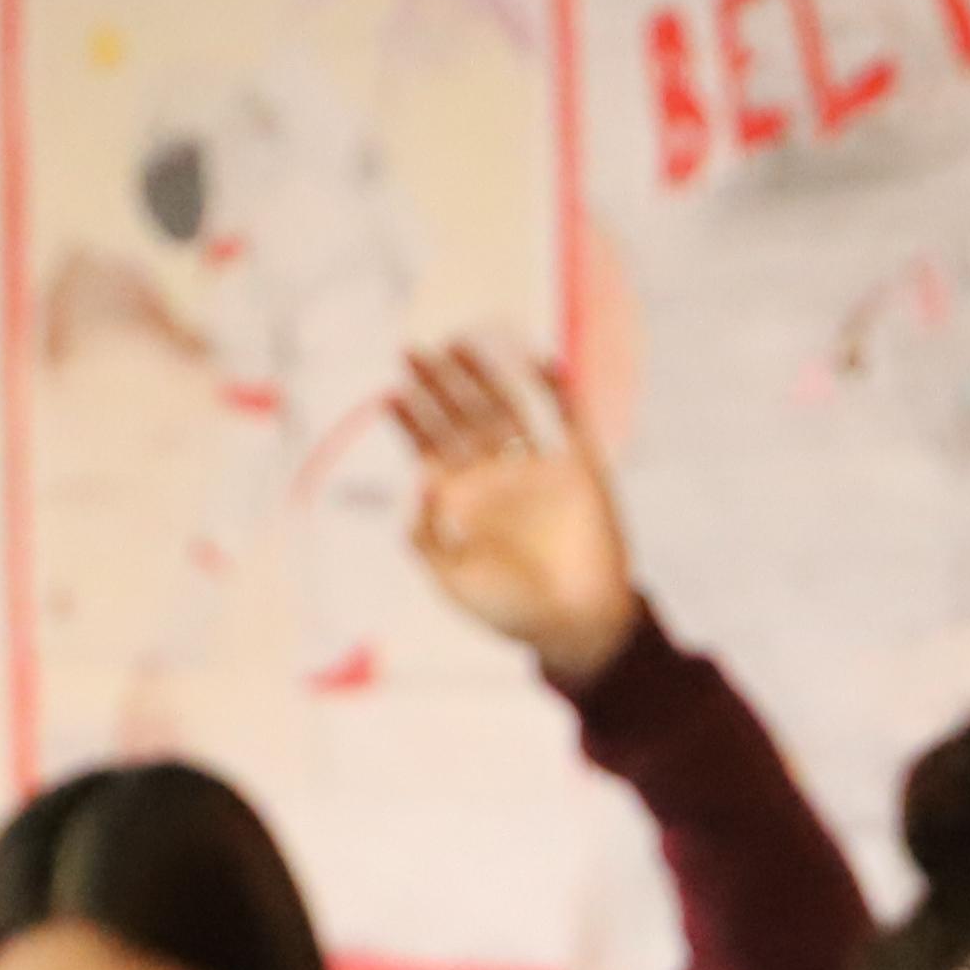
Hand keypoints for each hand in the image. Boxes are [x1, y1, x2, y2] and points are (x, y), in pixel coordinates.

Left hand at [394, 340, 641, 684]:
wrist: (576, 625)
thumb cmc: (508, 610)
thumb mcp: (451, 580)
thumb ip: (425, 536)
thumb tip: (417, 479)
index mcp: (461, 499)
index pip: (428, 446)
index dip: (409, 420)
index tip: (391, 394)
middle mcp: (495, 475)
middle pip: (460, 416)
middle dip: (436, 386)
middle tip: (412, 351)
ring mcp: (536, 467)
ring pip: (505, 408)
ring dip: (483, 376)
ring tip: (459, 344)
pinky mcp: (578, 466)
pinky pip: (566, 418)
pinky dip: (554, 389)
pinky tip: (535, 359)